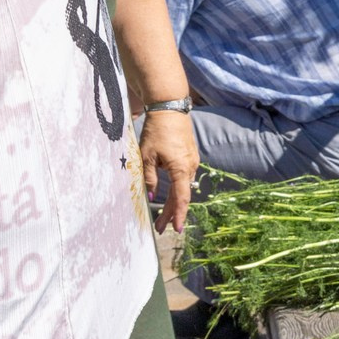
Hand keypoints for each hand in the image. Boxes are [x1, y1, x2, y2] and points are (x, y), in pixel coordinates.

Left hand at [136, 107, 197, 233]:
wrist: (170, 109)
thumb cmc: (157, 132)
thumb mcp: (147, 157)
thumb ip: (149, 178)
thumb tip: (152, 196)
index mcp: (181, 169)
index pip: (181, 198)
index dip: (179, 215)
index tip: (176, 229)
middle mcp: (190, 167)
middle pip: (182, 196)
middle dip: (171, 214)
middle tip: (162, 228)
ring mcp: (192, 161)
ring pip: (184, 187)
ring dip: (174, 202)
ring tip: (164, 216)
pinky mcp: (190, 156)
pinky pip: (185, 177)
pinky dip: (178, 189)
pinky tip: (171, 195)